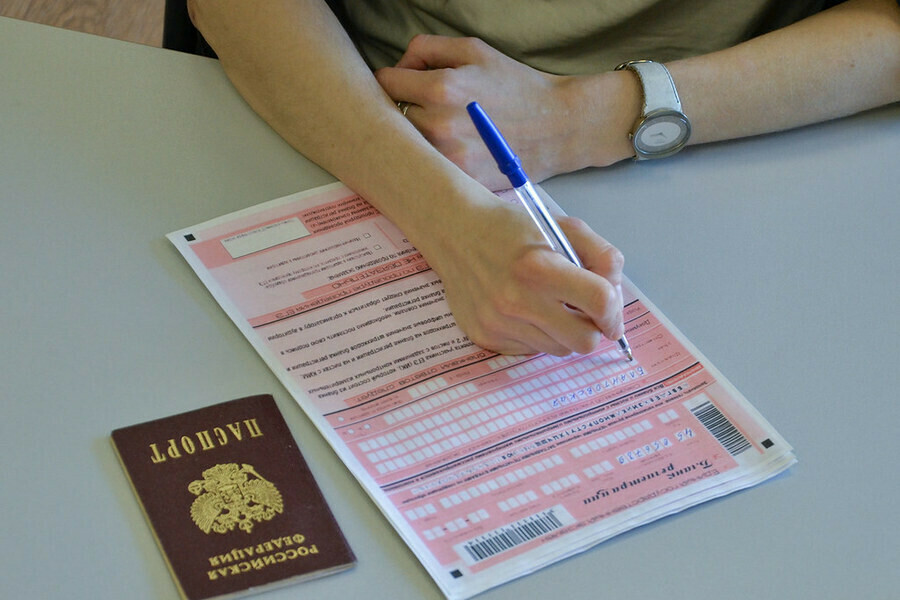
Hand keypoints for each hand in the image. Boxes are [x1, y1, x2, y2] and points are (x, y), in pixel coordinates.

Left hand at [375, 35, 584, 189]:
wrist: (557, 127)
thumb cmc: (516, 86)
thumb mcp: (474, 50)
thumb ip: (428, 48)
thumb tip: (398, 66)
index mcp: (440, 88)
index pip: (385, 83)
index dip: (394, 80)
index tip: (406, 85)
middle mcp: (438, 125)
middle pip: (389, 117)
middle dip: (401, 109)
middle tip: (425, 110)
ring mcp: (448, 158)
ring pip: (404, 146)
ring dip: (414, 138)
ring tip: (439, 132)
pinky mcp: (458, 180)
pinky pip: (425, 169)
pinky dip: (431, 161)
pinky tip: (450, 152)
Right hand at [421, 195, 624, 355]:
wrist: (456, 233)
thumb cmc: (513, 229)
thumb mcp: (562, 227)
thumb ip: (600, 256)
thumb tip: (615, 298)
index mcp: (540, 267)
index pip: (599, 302)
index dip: (615, 312)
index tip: (612, 315)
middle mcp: (517, 300)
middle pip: (583, 340)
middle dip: (592, 329)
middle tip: (584, 314)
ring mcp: (499, 323)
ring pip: (558, 349)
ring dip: (563, 333)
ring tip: (550, 307)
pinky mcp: (486, 337)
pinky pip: (529, 350)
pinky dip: (537, 335)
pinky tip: (524, 311)